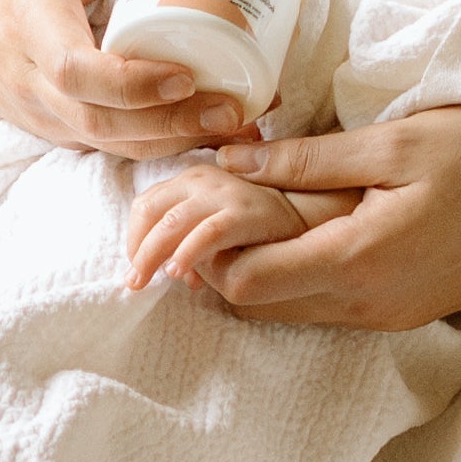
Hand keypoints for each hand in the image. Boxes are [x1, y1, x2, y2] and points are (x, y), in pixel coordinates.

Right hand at [0, 0, 264, 159]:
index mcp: (25, 20)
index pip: (75, 71)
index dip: (132, 84)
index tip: (184, 76)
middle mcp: (23, 79)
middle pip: (98, 121)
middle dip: (170, 125)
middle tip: (231, 112)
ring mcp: (31, 114)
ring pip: (102, 144)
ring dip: (169, 142)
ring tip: (229, 127)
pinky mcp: (45, 133)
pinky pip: (99, 148)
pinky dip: (149, 146)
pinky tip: (195, 133)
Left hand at [121, 157, 321, 298]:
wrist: (327, 213)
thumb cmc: (280, 225)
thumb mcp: (229, 231)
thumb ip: (201, 243)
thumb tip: (179, 273)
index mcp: (197, 179)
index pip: (148, 206)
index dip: (136, 239)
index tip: (139, 268)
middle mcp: (206, 179)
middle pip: (149, 210)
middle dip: (136, 248)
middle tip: (134, 282)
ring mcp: (226, 193)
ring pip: (170, 223)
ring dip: (149, 255)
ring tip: (144, 281)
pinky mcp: (248, 212)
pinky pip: (207, 233)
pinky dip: (186, 253)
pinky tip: (178, 273)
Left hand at [195, 107, 460, 331]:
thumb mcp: (397, 142)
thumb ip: (309, 159)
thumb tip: (233, 161)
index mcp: (357, 261)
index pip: (248, 283)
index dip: (210, 252)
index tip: (203, 206)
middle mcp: (367, 305)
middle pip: (260, 308)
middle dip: (225, 266)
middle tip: (218, 210)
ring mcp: (388, 317)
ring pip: (292, 312)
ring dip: (263, 273)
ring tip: (258, 216)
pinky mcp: (405, 313)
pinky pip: (329, 309)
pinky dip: (301, 279)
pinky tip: (308, 232)